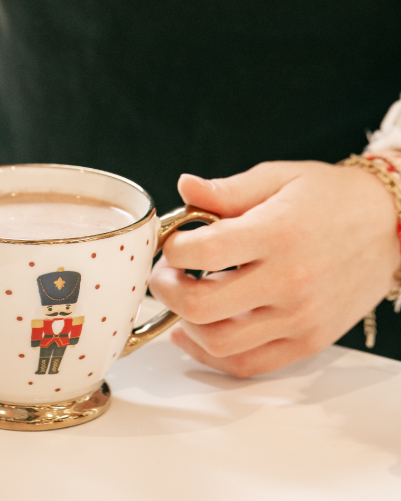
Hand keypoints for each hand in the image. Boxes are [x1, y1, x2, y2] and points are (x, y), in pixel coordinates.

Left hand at [148, 161, 399, 376]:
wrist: (389, 224)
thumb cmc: (329, 197)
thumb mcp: (277, 178)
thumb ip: (227, 189)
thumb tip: (184, 187)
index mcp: (276, 234)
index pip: (201, 252)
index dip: (172, 248)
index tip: (172, 241)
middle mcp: (288, 281)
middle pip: (201, 305)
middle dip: (166, 289)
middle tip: (165, 273)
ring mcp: (300, 317)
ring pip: (219, 342)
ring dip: (185, 323)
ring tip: (182, 297)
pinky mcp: (309, 341)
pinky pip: (249, 364)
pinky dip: (212, 355)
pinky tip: (195, 333)